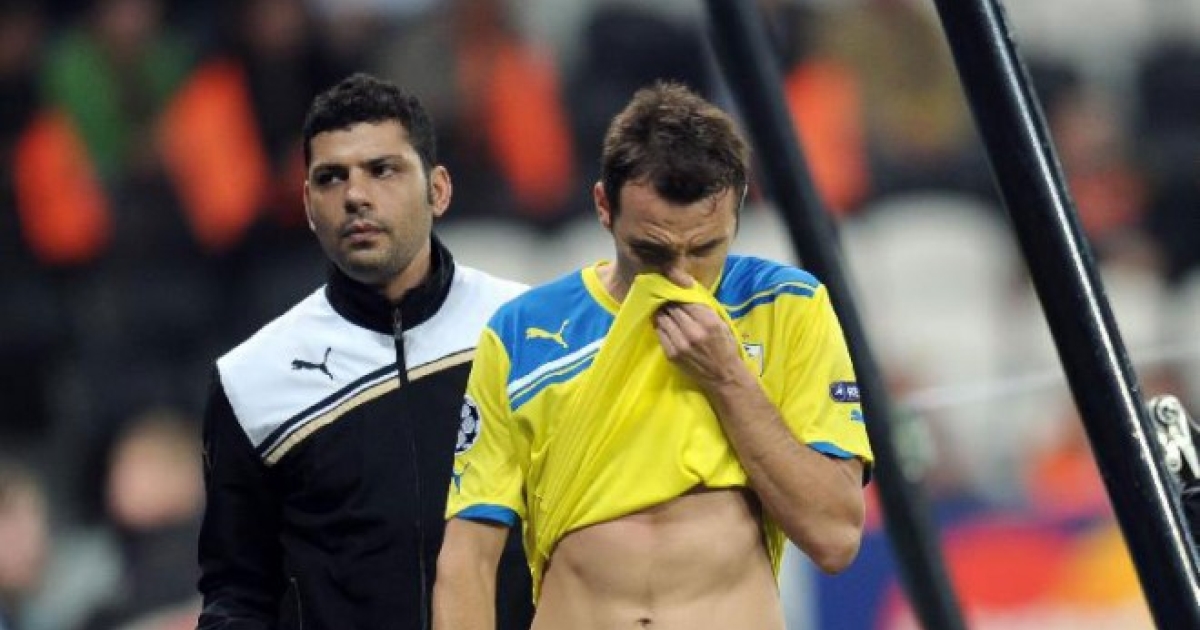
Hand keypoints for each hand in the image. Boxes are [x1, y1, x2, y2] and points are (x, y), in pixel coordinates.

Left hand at [654, 274, 746, 388]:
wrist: (723, 376)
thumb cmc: (725, 348)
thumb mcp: (722, 325)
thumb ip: (706, 311)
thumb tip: (687, 295)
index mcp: (708, 322)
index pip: (686, 301)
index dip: (679, 296)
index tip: (675, 294)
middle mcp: (693, 331)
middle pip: (673, 309)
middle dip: (669, 303)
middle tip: (667, 300)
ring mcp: (680, 344)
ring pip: (663, 320)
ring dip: (662, 313)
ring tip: (662, 310)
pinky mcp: (672, 354)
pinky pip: (660, 334)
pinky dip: (660, 326)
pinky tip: (662, 323)